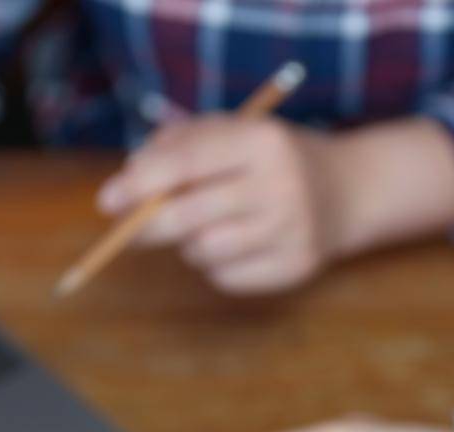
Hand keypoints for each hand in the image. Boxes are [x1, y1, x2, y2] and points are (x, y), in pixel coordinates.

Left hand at [97, 115, 354, 293]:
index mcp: (262, 141)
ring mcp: (291, 230)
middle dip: (148, 225)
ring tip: (207, 227)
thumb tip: (128, 183)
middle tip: (129, 229)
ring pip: (203, 252)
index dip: (139, 184)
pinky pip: (225, 278)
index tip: (107, 201)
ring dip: (189, 245)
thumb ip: (177, 146)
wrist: (347, 190)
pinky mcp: (295, 267)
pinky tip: (236, 245)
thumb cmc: (269, 159)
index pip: (187, 163)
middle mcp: (281, 185)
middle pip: (189, 216)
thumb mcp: (231, 132)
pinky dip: (215, 266)